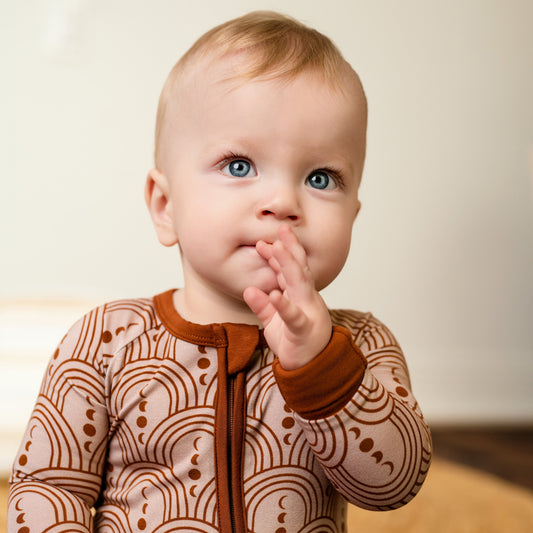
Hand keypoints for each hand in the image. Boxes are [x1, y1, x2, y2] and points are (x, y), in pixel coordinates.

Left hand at [243, 224, 331, 369]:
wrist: (310, 368)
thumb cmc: (294, 341)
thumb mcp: (275, 320)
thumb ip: (264, 305)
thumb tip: (248, 289)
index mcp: (300, 295)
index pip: (291, 269)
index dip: (282, 252)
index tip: (268, 238)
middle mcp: (306, 299)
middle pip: (299, 269)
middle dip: (290, 247)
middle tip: (280, 228)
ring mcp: (307, 313)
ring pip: (299, 285)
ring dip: (287, 265)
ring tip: (275, 249)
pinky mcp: (302, 331)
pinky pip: (293, 316)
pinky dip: (283, 305)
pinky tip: (274, 294)